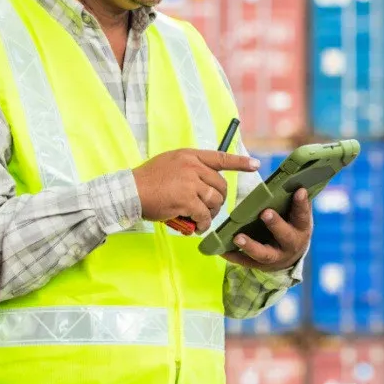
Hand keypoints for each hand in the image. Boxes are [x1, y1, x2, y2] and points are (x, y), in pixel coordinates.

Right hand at [132, 149, 259, 233]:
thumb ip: (189, 167)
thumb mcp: (170, 162)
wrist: (129, 192)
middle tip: (211, 210)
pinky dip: (202, 224)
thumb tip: (205, 180)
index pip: (220, 157)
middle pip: (220, 186)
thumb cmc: (147, 180)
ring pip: (214, 201)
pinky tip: (197, 227)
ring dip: (211, 214)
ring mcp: (190, 182)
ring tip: (201, 219)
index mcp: (190, 155)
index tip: (255, 165)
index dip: (240, 163)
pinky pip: (204, 215)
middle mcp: (192, 166)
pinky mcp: (186, 200)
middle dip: (219, 200)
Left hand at [222, 188, 312, 272]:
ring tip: (237, 237)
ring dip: (250, 246)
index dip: (301, 203)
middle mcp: (291, 245)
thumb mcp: (297, 216)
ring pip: (264, 253)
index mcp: (301, 228)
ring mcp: (275, 257)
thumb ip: (293, 202)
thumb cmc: (291, 226)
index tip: (299, 190)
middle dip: (275, 224)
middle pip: (284, 235)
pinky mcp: (260, 265)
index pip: (302, 215)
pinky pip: (245, 262)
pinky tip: (222, 250)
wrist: (290, 256)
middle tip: (265, 212)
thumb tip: (291, 178)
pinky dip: (234, 256)